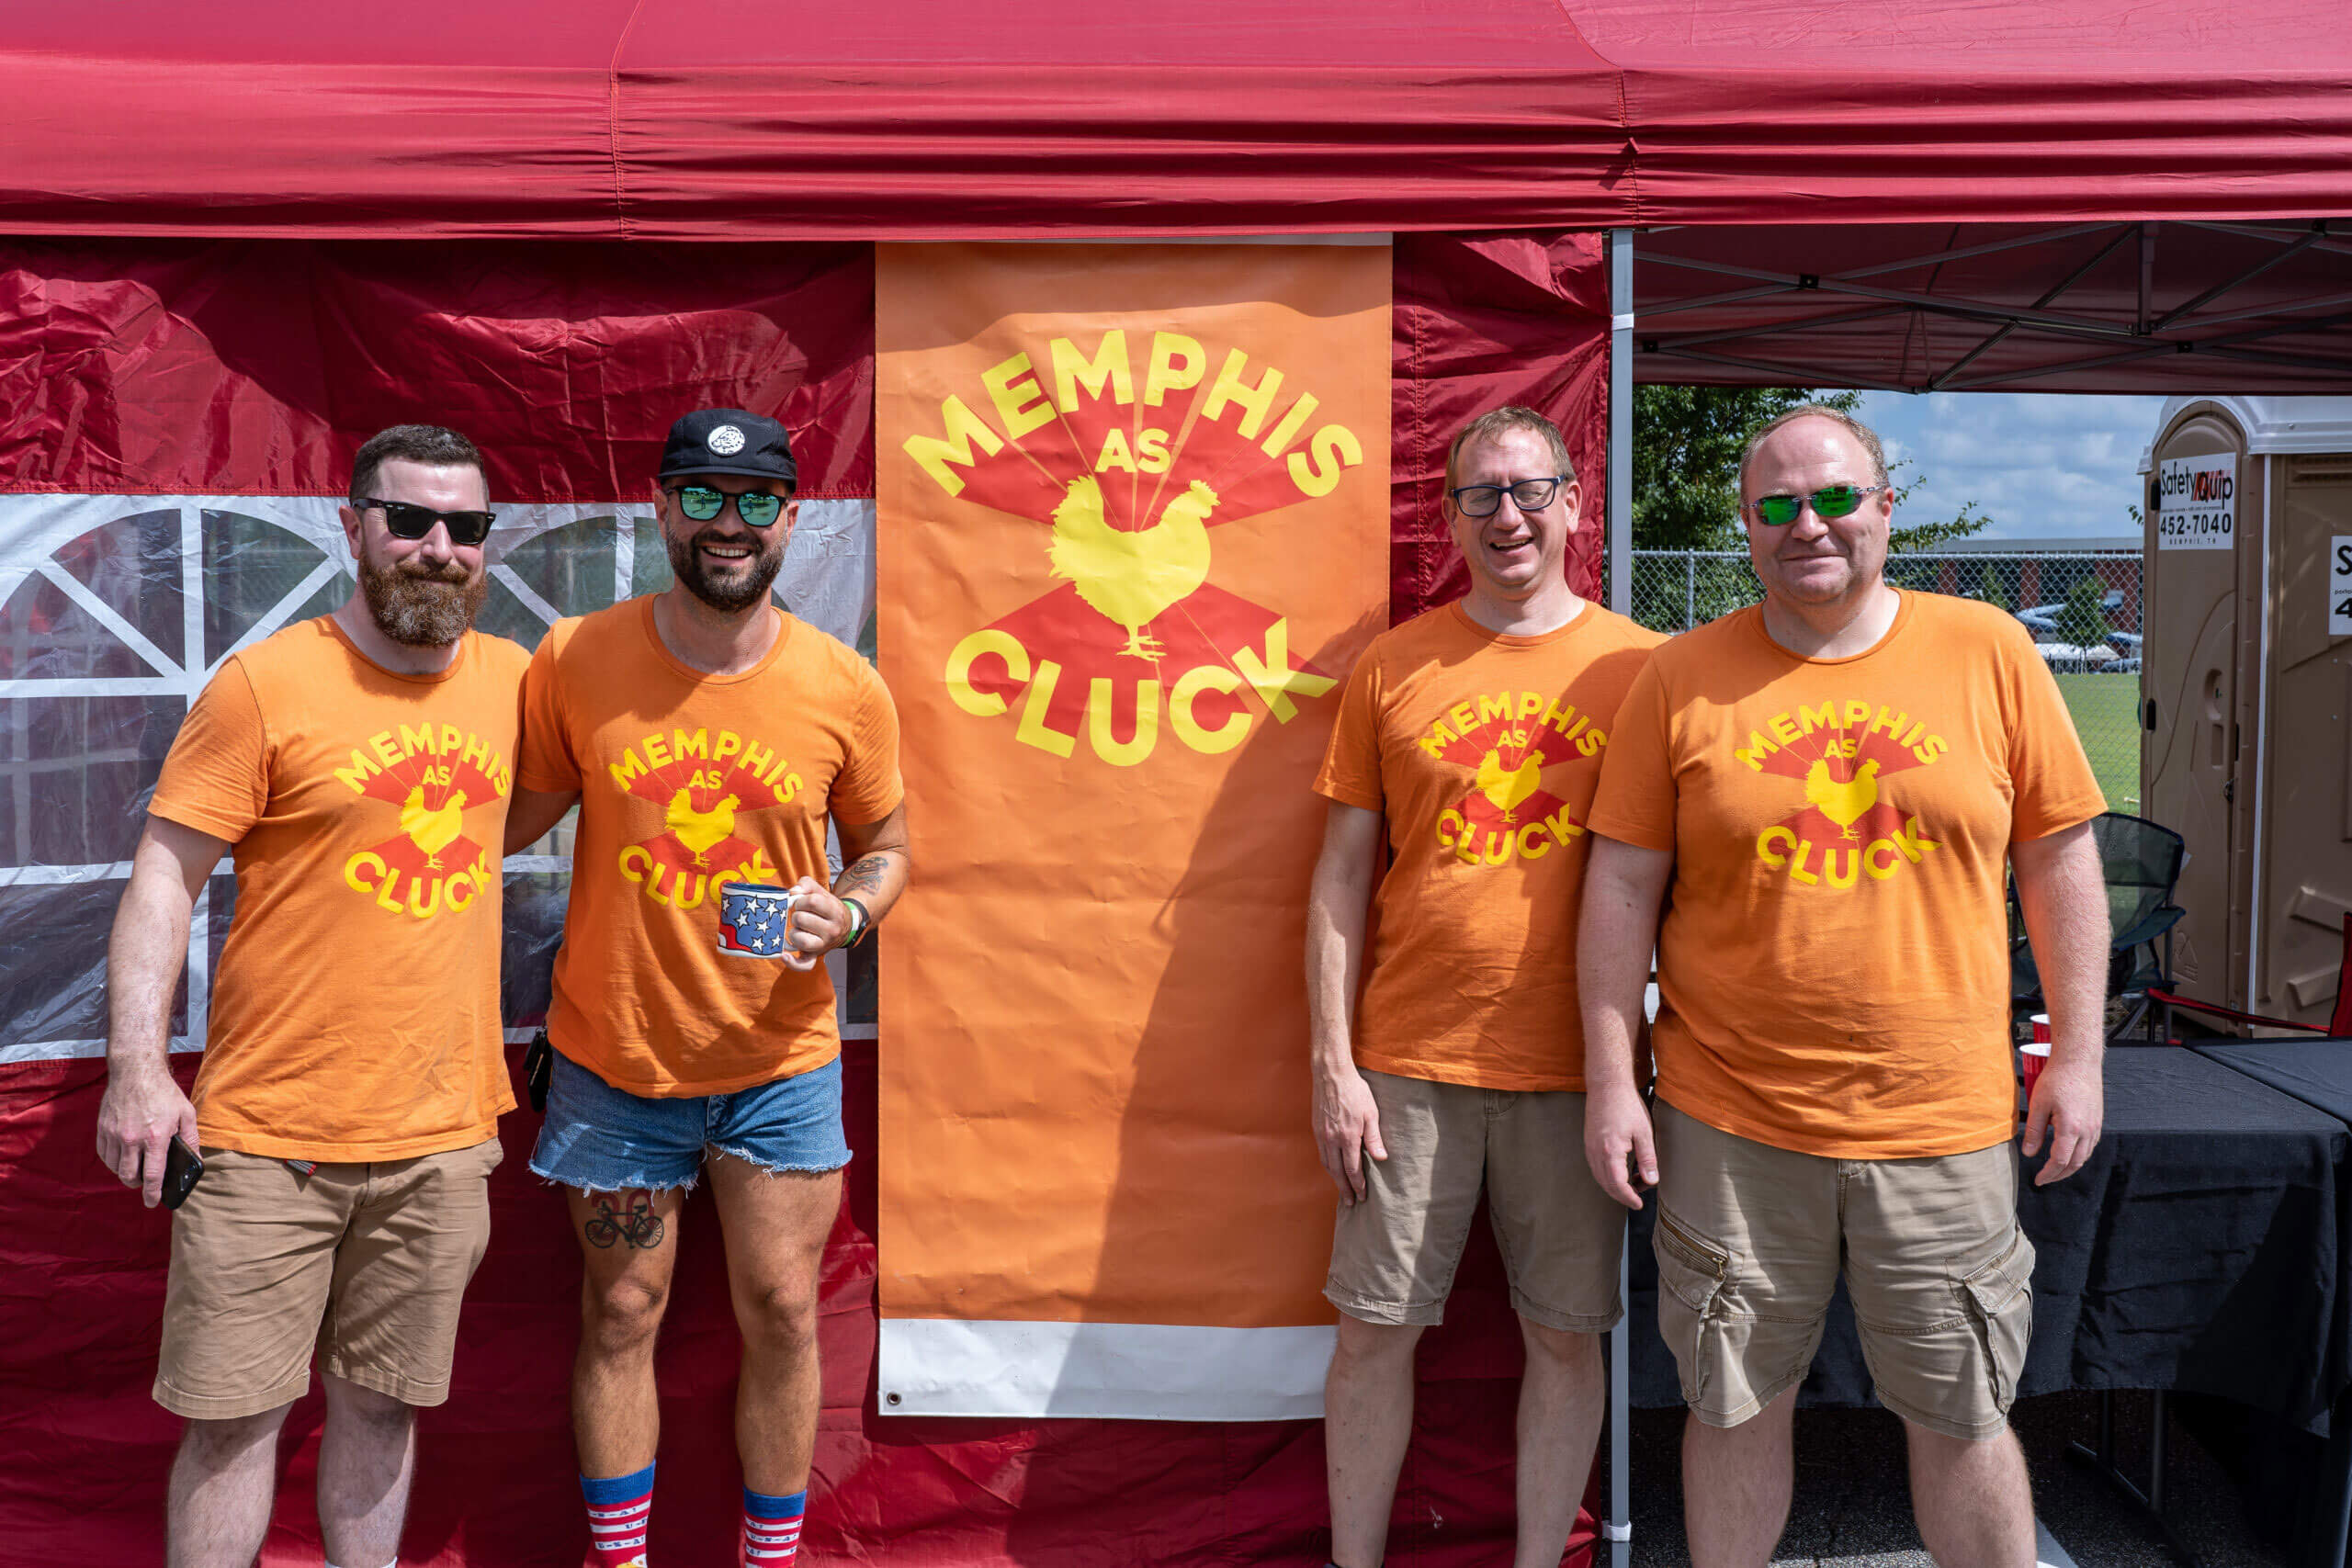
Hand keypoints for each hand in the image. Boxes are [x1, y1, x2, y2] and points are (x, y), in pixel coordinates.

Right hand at [96, 1058, 197, 1207]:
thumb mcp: (186, 1113)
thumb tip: (195, 1161)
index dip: (153, 1193)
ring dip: (125, 1173)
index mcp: (155, 1137)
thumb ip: (191, 1139)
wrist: (136, 1072)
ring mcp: (114, 1135)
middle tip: (145, 1183)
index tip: (153, 1203)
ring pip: (116, 1168)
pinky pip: (105, 1156)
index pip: (153, 1175)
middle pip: (129, 1176)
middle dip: (138, 1185)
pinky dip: (113, 1161)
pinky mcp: (102, 1129)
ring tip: (136, 1168)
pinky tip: (123, 1157)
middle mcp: (132, 1139)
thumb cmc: (164, 1092)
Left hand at [780, 876, 847, 971]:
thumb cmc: (827, 906)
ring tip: (798, 929)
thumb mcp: (821, 891)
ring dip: (793, 932)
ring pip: (801, 940)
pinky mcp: (815, 956)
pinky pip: (805, 965)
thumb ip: (806, 884)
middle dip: (796, 915)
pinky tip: (784, 955)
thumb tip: (792, 893)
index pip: (812, 901)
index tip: (802, 903)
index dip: (801, 900)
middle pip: (801, 920)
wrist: (845, 926)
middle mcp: (832, 930)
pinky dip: (793, 963)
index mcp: (834, 911)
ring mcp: (824, 945)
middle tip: (802, 915)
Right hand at [1312, 1064, 1385, 1205]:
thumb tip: (1381, 1158)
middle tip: (1351, 1203)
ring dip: (1335, 1179)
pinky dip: (1327, 1165)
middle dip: (1345, 1189)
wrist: (1331, 1074)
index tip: (1363, 1196)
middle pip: (1338, 1172)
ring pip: (1327, 1164)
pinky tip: (1332, 1168)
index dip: (1358, 1185)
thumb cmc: (1355, 1091)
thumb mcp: (1371, 1113)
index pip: (1353, 1169)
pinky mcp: (1316, 1129)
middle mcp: (1332, 1139)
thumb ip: (1374, 1137)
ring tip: (1342, 1190)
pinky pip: (1321, 1153)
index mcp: (1348, 1137)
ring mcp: (1322, 1135)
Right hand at [1584, 1080, 1656, 1209]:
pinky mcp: (1589, 1143)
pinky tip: (1621, 1170)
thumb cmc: (1626, 1106)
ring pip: (1600, 1177)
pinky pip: (1596, 1167)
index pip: (1618, 1185)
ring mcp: (1590, 1148)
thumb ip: (1648, 1159)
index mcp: (1611, 1152)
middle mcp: (1596, 1153)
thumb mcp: (1644, 1132)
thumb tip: (1652, 1181)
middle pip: (1607, 1185)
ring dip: (1615, 1186)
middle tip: (1639, 1195)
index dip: (1629, 1198)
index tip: (1638, 1204)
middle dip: (1623, 1194)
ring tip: (1634, 1181)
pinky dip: (1608, 1175)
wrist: (1606, 1086)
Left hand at [2022, 1054, 2101, 1184]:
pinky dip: (2080, 1155)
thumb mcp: (2038, 1104)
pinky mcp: (2098, 1120)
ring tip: (2056, 1170)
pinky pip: (2091, 1145)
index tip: (2038, 1180)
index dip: (2048, 1174)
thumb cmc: (2057, 1079)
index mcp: (2071, 1128)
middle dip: (2059, 1175)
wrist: (2079, 1061)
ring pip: (2085, 1155)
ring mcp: (2096, 1126)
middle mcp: (2087, 1131)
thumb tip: (2029, 1154)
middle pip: (2075, 1163)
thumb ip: (2034, 1131)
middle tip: (2045, 1179)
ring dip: (2071, 1166)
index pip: (2060, 1161)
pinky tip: (2070, 1153)